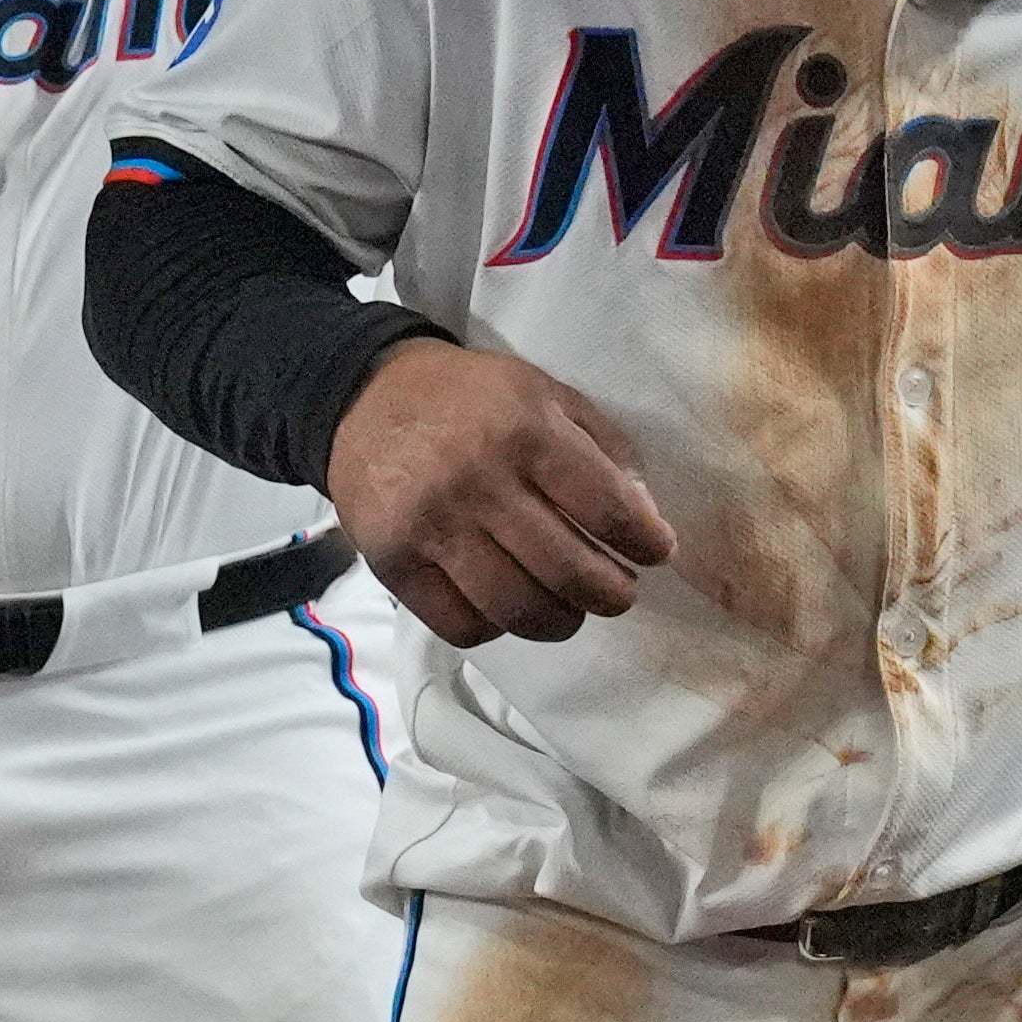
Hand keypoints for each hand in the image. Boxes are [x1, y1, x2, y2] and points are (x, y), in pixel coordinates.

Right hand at [324, 341, 676, 647]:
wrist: (365, 397)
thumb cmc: (470, 398)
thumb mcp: (543, 392)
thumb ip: (602, 446)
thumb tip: (644, 516)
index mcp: (525, 429)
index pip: (607, 508)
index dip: (645, 541)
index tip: (655, 552)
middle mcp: (478, 480)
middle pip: (568, 571)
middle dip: (612, 594)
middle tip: (619, 593)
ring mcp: (432, 526)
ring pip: (518, 609)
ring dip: (562, 621)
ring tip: (571, 610)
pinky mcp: (394, 562)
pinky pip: (461, 625)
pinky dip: (497, 629)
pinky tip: (507, 607)